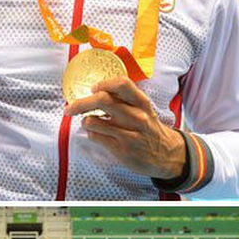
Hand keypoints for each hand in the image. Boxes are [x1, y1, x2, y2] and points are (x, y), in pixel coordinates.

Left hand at [64, 77, 186, 179]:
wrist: (168, 155)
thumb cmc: (148, 129)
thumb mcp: (143, 110)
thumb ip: (123, 100)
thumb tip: (95, 92)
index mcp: (142, 103)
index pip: (122, 84)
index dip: (103, 84)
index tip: (93, 88)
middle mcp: (137, 116)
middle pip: (102, 100)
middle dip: (80, 103)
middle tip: (70, 108)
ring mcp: (129, 133)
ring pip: (92, 121)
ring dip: (85, 121)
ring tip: (91, 123)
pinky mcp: (121, 149)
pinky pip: (94, 136)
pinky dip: (91, 134)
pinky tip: (99, 135)